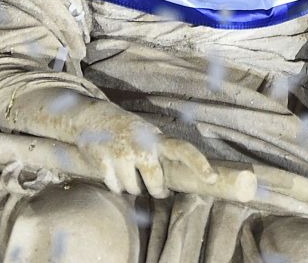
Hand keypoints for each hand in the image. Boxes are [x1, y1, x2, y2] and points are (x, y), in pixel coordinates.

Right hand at [73, 110, 213, 197]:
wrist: (96, 118)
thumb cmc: (130, 133)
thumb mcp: (149, 136)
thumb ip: (161, 153)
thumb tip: (182, 180)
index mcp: (157, 139)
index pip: (183, 150)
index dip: (199, 164)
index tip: (212, 179)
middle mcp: (141, 145)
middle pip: (155, 183)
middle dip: (156, 190)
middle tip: (156, 188)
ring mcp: (121, 152)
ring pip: (133, 189)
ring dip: (132, 187)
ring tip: (129, 173)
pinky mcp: (103, 159)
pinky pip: (116, 188)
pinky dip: (116, 186)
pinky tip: (115, 173)